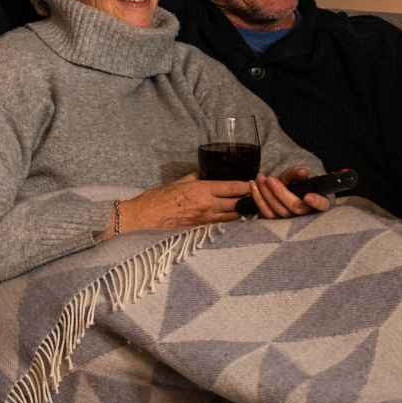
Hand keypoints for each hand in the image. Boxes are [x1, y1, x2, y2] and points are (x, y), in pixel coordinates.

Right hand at [115, 174, 251, 233]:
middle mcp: (207, 206)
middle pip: (238, 204)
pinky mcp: (200, 229)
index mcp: (202, 190)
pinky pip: (221, 224)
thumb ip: (195, 177)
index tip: (254, 181)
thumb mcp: (178, 181)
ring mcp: (205, 220)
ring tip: (250, 206)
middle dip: (249, 199)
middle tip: (257, 194)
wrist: (144, 218)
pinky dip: (230, 220)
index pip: (233, 187)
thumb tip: (206, 174)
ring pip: (233, 217)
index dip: (247, 185)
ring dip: (243, 211)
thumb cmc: (157, 198)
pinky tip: (234, 217)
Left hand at [249, 167, 334, 218]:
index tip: (308, 196)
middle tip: (270, 179)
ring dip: (267, 194)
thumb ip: (298, 173)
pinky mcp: (276, 222)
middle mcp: (305, 214)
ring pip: (279, 211)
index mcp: (318, 202)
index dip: (316, 202)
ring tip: (261, 178)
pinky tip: (253, 185)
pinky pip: (266, 214)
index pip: (322, 205)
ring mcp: (290, 220)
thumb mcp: (296, 176)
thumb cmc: (293, 184)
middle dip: (281, 192)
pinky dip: (258, 199)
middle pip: (295, 207)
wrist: (280, 192)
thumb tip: (303, 172)